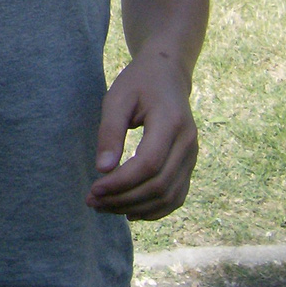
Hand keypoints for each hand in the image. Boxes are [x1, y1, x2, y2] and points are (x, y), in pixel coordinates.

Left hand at [87, 46, 197, 219]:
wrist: (167, 74)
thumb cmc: (138, 83)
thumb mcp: (116, 98)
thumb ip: (110, 132)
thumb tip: (102, 169)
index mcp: (171, 123)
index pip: (148, 164)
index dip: (121, 182)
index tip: (94, 188)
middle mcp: (188, 143)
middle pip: (159, 185)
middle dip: (124, 199)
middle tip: (92, 201)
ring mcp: (192, 156)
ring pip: (169, 196)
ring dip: (136, 208)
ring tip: (105, 207)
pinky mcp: (189, 164)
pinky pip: (177, 196)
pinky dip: (154, 209)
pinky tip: (129, 212)